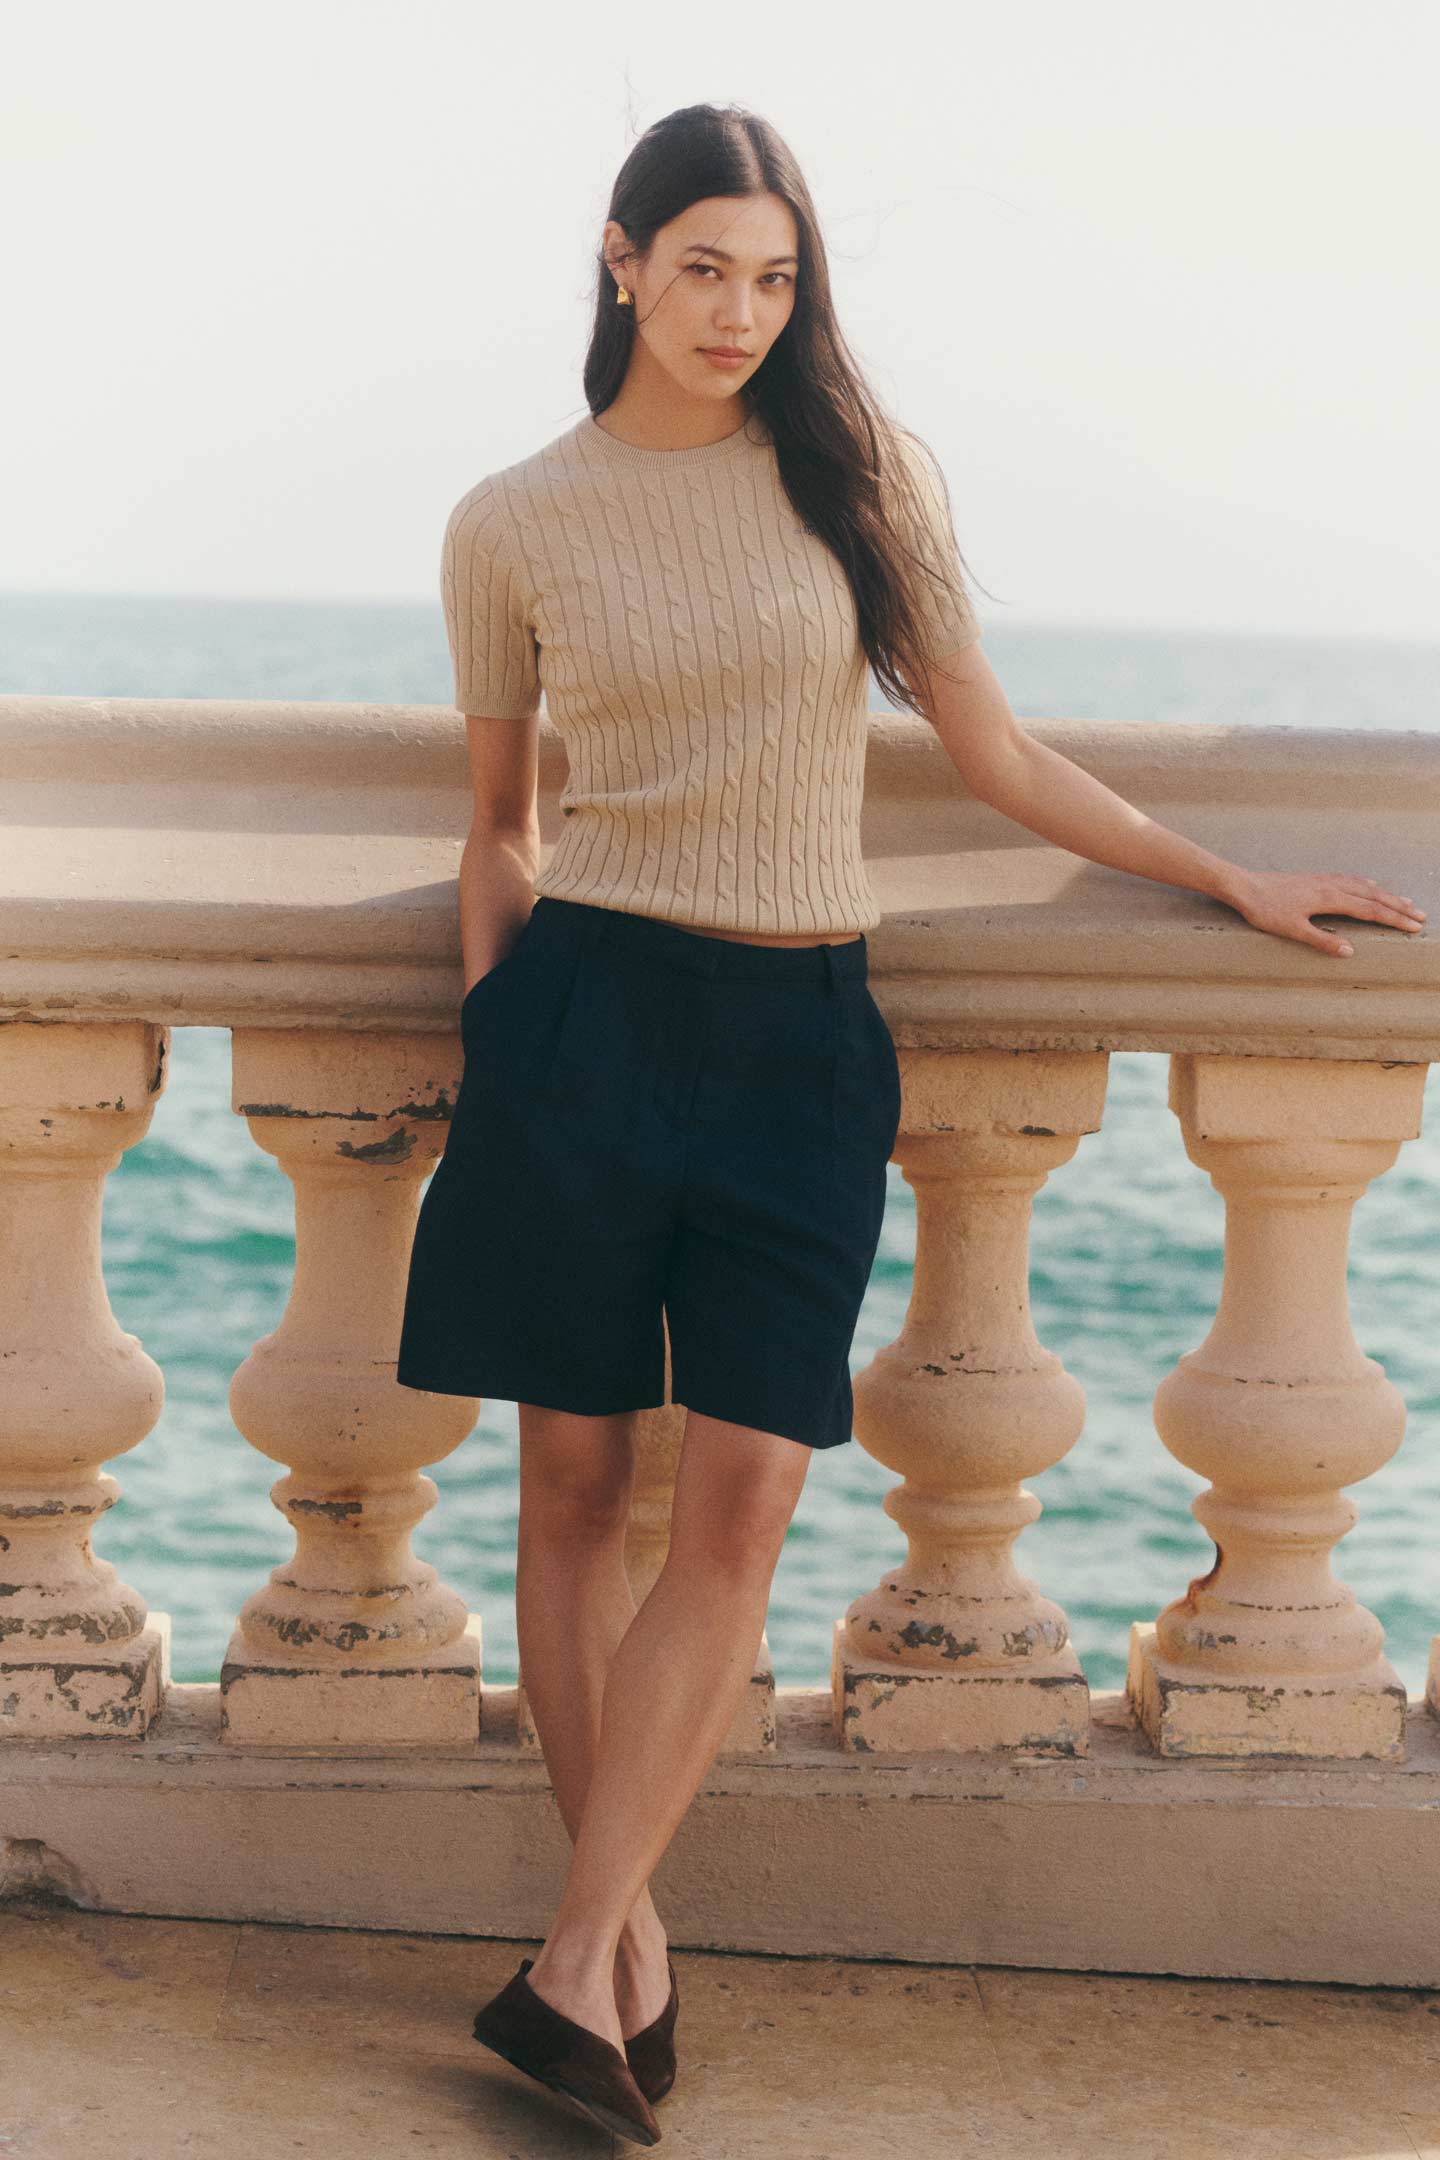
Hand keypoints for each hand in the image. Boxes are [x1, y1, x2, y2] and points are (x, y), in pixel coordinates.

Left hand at [1226, 869, 1425, 956]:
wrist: (1244, 886)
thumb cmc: (1265, 910)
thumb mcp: (1292, 930)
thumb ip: (1321, 941)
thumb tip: (1349, 951)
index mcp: (1330, 898)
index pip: (1370, 910)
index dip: (1394, 920)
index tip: (1414, 927)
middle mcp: (1332, 885)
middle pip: (1374, 896)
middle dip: (1399, 907)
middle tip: (1421, 916)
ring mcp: (1325, 880)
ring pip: (1364, 886)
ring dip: (1386, 895)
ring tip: (1405, 902)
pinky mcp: (1316, 879)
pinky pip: (1350, 879)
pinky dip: (1366, 884)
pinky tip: (1369, 884)